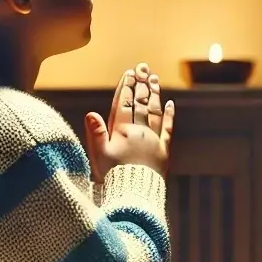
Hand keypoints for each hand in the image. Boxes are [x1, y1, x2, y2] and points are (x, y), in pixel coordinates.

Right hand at [84, 63, 174, 179]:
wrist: (134, 194)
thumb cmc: (112, 177)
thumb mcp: (98, 156)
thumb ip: (96, 133)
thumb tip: (91, 112)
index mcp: (122, 131)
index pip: (124, 104)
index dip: (126, 87)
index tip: (129, 73)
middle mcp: (139, 131)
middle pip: (140, 103)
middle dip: (141, 84)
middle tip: (143, 67)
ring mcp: (153, 139)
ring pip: (154, 112)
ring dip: (154, 94)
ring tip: (154, 78)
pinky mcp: (164, 150)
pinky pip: (168, 129)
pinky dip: (170, 115)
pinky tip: (170, 103)